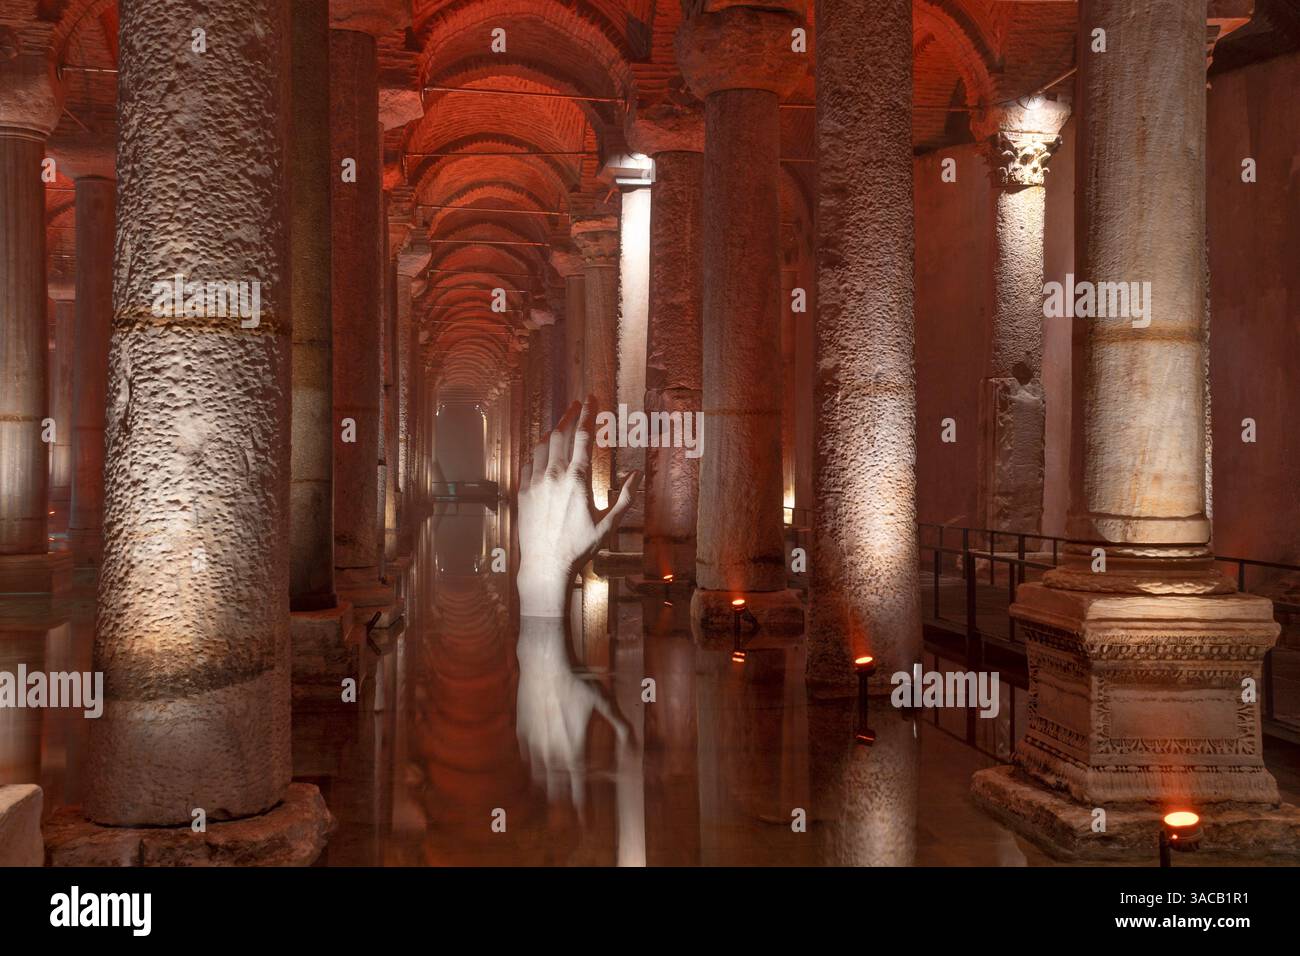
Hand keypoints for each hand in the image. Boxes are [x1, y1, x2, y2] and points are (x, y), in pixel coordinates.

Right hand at [515, 615, 630, 810]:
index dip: (582, 805)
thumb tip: (635, 746)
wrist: (544, 663)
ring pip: (538, 775)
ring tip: (551, 793)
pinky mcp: (521, 731)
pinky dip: (533, 765)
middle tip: (567, 809)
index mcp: (573, 749)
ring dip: (546, 785)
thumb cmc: (578, 681)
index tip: (585, 819)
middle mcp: (551, 752)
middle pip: (555, 788)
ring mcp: (533, 743)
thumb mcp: (605, 702)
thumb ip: (620, 726)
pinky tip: (536, 765)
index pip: (577, 788)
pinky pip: (526, 756)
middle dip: (562, 800)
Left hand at [516, 396, 639, 617]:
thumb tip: (636, 476)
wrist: (546, 564)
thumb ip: (624, 498)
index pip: (583, 437)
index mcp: (578, 479)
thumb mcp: (608, 524)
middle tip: (576, 404)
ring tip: (560, 424)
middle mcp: (554, 475)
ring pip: (542, 445)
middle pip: (560, 433)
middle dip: (569, 414)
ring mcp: (536, 482)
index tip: (591, 400)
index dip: (588, 414)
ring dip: (552, 430)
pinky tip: (542, 451)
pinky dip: (537, 451)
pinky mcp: (523, 491)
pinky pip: (528, 462)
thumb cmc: (579, 547)